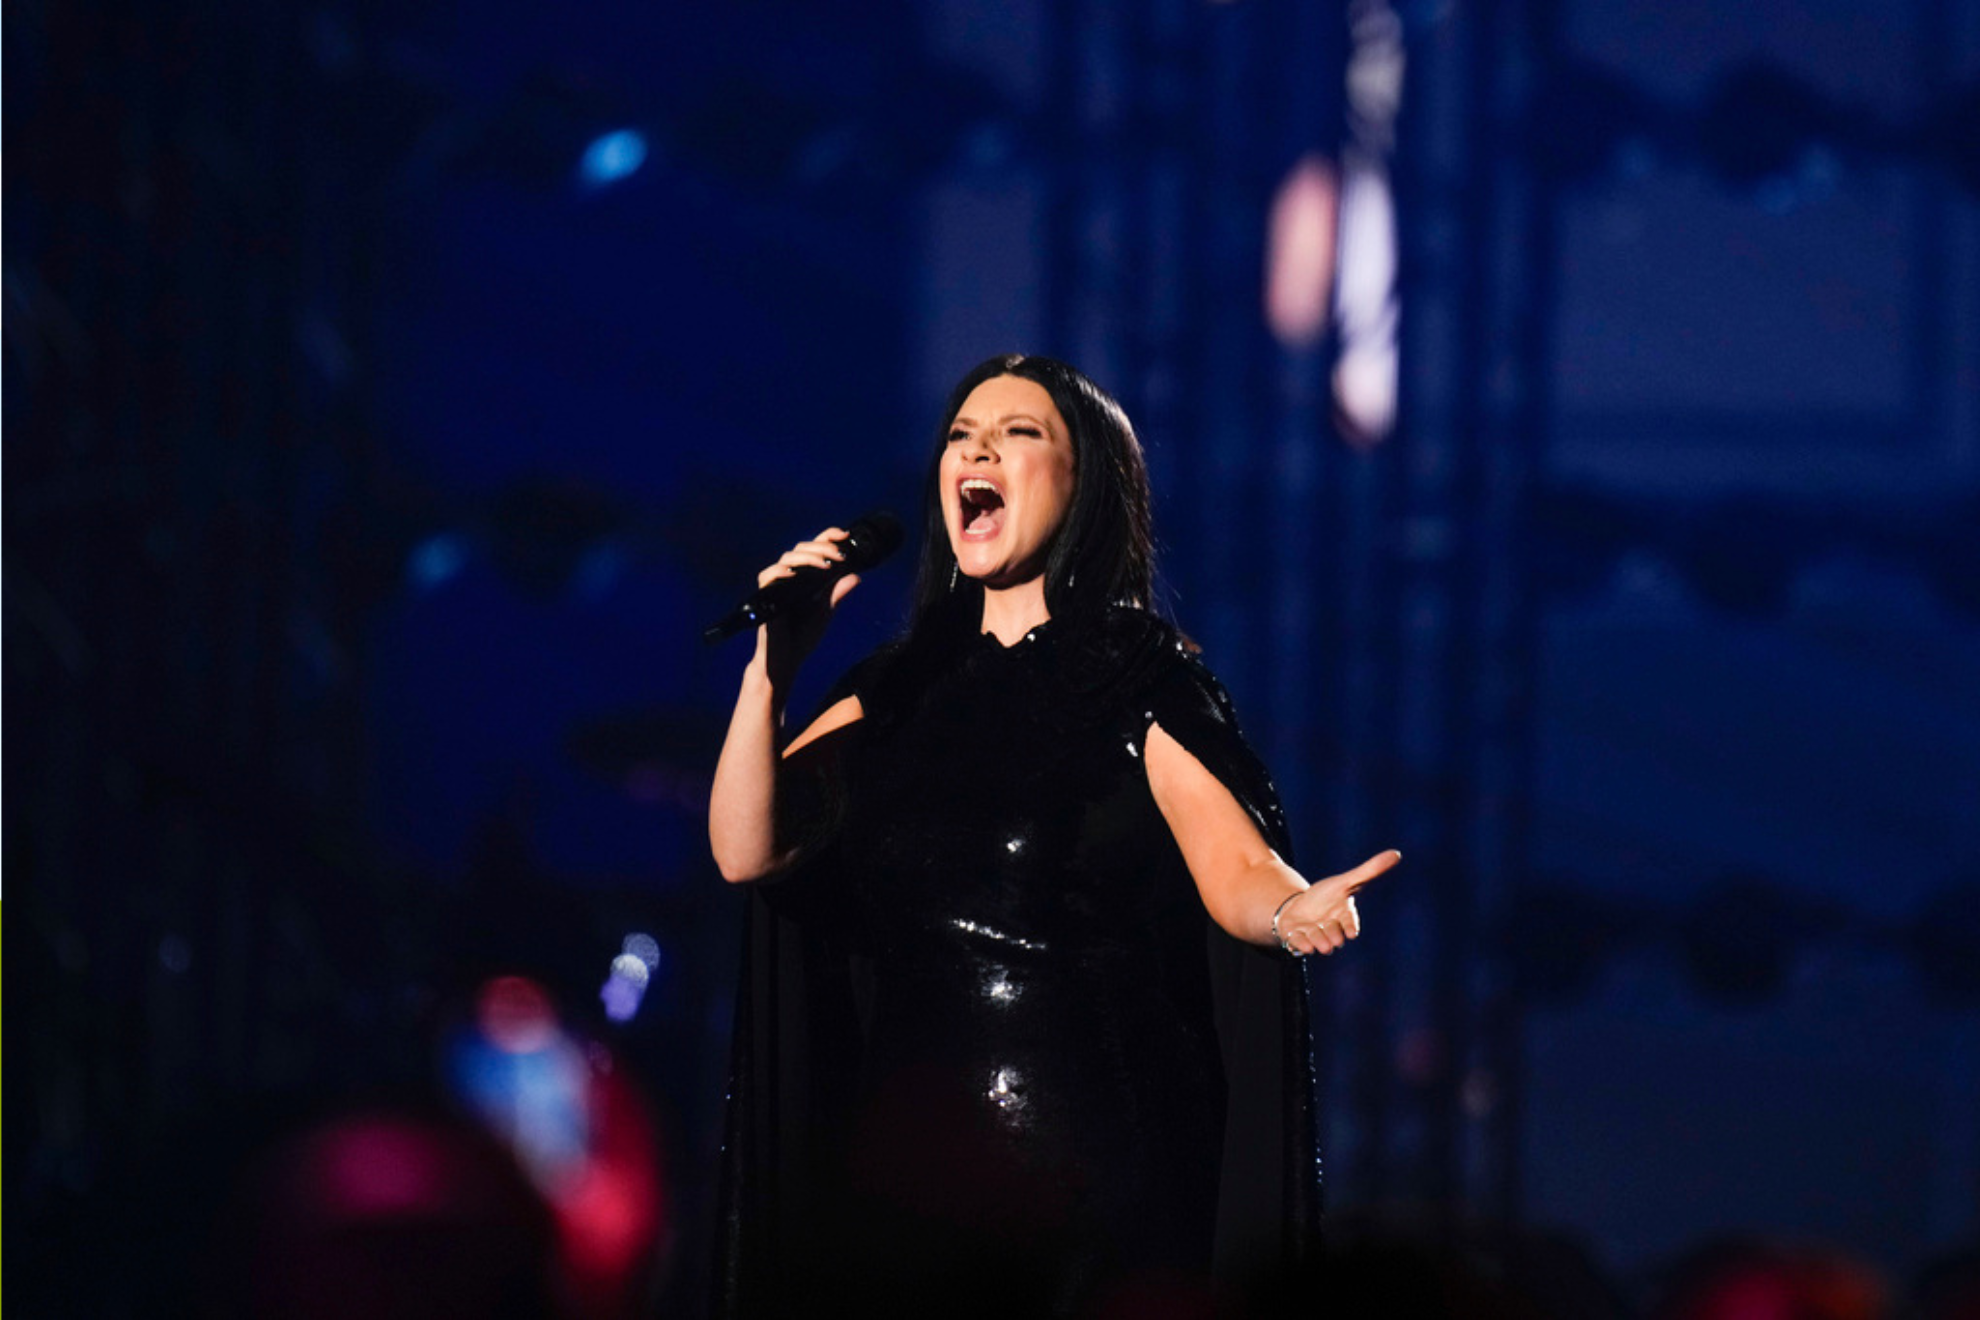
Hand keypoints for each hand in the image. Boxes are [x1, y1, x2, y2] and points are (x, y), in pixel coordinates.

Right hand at [754, 527, 861, 686]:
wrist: (786, 661)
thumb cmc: (802, 637)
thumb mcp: (826, 612)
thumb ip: (837, 593)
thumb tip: (856, 575)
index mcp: (804, 578)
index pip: (813, 549)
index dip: (826, 537)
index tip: (844, 534)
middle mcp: (789, 578)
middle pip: (800, 549)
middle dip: (821, 547)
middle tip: (838, 555)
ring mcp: (776, 586)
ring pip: (786, 558)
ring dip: (807, 557)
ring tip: (826, 564)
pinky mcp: (765, 597)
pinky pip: (767, 577)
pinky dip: (780, 571)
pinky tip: (795, 573)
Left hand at [1274, 850, 1399, 955]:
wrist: (1298, 909)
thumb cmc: (1326, 896)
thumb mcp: (1345, 882)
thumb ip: (1369, 871)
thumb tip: (1397, 854)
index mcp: (1345, 918)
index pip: (1351, 925)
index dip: (1350, 927)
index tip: (1351, 932)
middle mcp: (1332, 932)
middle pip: (1334, 937)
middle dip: (1331, 933)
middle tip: (1327, 927)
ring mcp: (1315, 938)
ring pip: (1317, 943)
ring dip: (1315, 937)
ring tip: (1310, 928)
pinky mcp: (1298, 941)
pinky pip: (1299, 946)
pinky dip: (1299, 942)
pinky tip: (1296, 934)